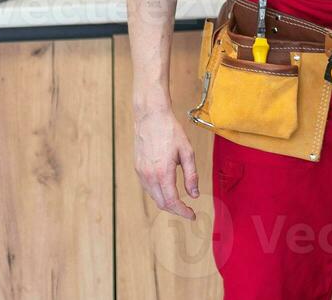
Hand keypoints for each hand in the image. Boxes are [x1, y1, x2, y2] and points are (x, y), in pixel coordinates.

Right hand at [134, 105, 199, 219]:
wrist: (151, 117)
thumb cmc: (171, 131)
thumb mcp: (187, 152)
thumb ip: (191, 175)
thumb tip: (194, 195)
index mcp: (163, 173)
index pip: (172, 202)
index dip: (183, 212)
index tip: (192, 215)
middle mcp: (149, 176)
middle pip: (162, 203)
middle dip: (176, 210)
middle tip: (188, 210)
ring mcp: (141, 173)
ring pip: (154, 197)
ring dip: (167, 203)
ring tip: (180, 201)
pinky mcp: (138, 169)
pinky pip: (148, 188)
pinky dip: (159, 194)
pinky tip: (168, 189)